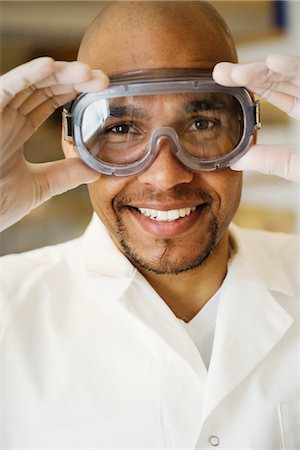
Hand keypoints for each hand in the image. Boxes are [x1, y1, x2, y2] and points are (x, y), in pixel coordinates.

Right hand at [0, 57, 108, 230]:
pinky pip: (6, 87)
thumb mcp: (38, 187)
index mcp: (17, 129)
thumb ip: (64, 176)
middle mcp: (6, 116)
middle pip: (43, 87)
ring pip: (29, 82)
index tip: (99, 88)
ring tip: (87, 71)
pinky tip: (50, 66)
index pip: (48, 101)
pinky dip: (26, 75)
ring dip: (58, 73)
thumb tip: (95, 171)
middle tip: (102, 79)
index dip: (73, 91)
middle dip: (73, 80)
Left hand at [213, 54, 299, 182]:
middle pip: (281, 79)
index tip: (227, 85)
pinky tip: (272, 63)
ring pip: (291, 73)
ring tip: (236, 73)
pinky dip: (293, 67)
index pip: (279, 94)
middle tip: (219, 74)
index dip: (254, 88)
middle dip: (250, 75)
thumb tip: (236, 163)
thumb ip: (269, 161)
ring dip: (263, 71)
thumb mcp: (296, 166)